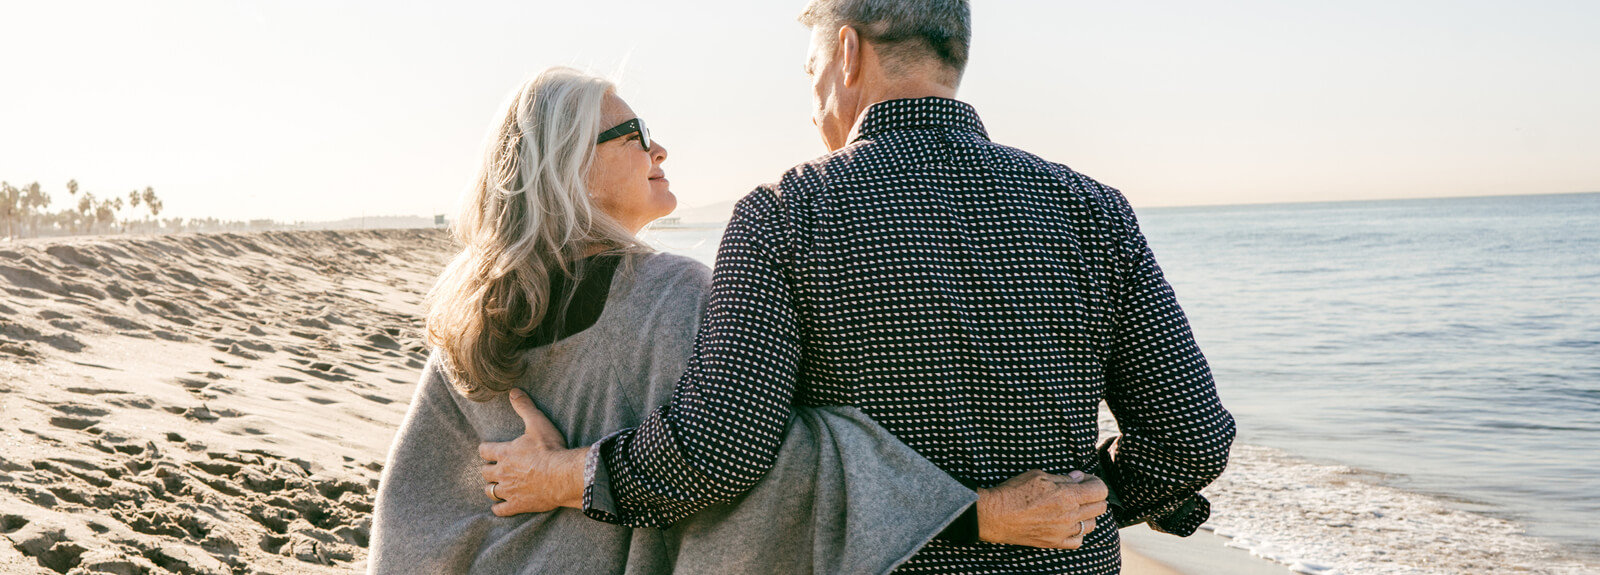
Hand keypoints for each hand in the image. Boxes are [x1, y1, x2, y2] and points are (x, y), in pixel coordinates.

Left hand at [478, 389, 589, 516]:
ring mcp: (508, 490)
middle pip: (485, 473)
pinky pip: (500, 510)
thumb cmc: (550, 449)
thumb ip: (524, 407)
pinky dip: (499, 508)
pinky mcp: (517, 505)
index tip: (488, 450)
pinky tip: (501, 507)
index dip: (486, 450)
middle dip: (488, 470)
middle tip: (495, 469)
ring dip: (492, 488)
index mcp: (504, 453)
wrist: (563, 476)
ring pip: (490, 491)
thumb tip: (513, 391)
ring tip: (497, 487)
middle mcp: (502, 472)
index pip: (484, 450)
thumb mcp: (537, 423)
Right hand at [976, 469, 1108, 548]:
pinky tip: (1069, 524)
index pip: (1100, 490)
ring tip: (1075, 508)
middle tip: (1080, 491)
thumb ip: (1063, 478)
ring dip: (1087, 514)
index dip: (1094, 481)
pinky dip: (1078, 532)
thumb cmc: (1014, 492)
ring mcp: (1063, 531)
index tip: (1084, 479)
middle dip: (1094, 496)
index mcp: (1067, 496)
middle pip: (1100, 507)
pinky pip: (1078, 540)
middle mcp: (1069, 515)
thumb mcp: (1039, 476)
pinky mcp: (1054, 542)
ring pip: (1092, 525)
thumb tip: (1079, 478)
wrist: (995, 515)